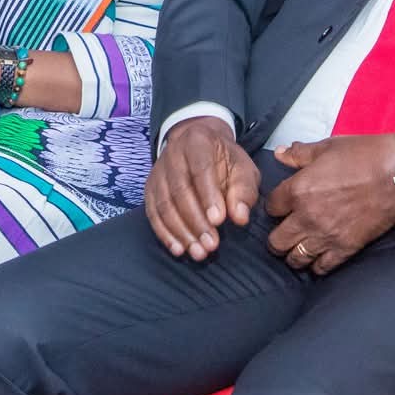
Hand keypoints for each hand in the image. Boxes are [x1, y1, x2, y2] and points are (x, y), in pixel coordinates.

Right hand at [147, 117, 261, 260]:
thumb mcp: (242, 168)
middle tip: (211, 245)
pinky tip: (178, 249)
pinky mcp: (150, 189)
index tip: (219, 221)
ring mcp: (157, 172)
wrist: (198, 146)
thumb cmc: (224, 160)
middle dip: (195, 220)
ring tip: (198, 252)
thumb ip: (244, 191)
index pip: (200, 168)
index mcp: (197, 142)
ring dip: (180, 232)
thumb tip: (240, 217)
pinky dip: (164, 234)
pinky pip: (153, 213)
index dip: (208, 195)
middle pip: (179, 190)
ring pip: (164, 204)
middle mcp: (172, 154)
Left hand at [265, 134, 394, 274]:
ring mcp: (327, 235)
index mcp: (298, 190)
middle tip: (284, 233)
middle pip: (277, 241)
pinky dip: (317, 265)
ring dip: (294, 254)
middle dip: (276, 238)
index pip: (271, 208)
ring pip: (296, 258)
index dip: (274, 207)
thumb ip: (298, 154)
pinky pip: (323, 267)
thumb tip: (279, 153)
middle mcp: (307, 216)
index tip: (282, 207)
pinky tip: (319, 258)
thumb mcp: (326, 147)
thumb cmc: (362, 156)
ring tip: (298, 248)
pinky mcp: (346, 248)